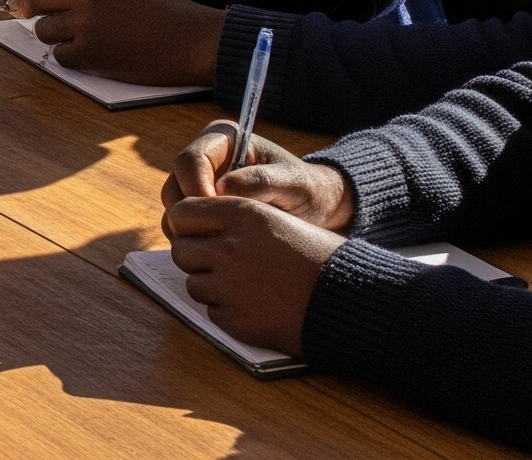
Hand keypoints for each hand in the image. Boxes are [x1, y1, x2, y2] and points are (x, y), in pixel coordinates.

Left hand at [11, 0, 220, 85]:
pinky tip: (89, 53)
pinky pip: (60, 55)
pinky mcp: (90, 55)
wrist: (192, 40)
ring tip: (72, 36)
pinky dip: (69, 56)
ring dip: (52, 33)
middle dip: (24, 5)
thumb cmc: (162, 11)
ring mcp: (87, 25)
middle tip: (22, 11)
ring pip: (44, 29)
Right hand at [160, 124, 353, 227]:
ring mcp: (199, 182)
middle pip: (175, 184)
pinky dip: (192, 237)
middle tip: (217, 235)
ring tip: (219, 243)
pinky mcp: (200, 206)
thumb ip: (260, 182)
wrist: (313, 205)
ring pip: (174, 206)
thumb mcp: (292, 183)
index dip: (196, 188)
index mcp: (223, 138)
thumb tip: (221, 189)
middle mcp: (205, 156)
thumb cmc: (306, 188)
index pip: (190, 159)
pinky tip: (217, 246)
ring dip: (188, 227)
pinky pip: (181, 222)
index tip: (218, 214)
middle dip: (190, 212)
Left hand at [161, 195, 344, 355]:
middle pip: (182, 250)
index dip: (187, 224)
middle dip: (195, 258)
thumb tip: (200, 227)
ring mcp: (229, 285)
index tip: (197, 233)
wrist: (348, 299)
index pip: (182, 213)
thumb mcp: (279, 220)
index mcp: (242, 214)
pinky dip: (227, 310)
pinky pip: (212, 311)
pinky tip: (256, 305)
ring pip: (193, 283)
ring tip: (245, 285)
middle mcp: (229, 247)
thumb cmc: (319, 257)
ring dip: (211, 285)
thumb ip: (238, 221)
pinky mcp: (234, 318)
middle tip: (219, 263)